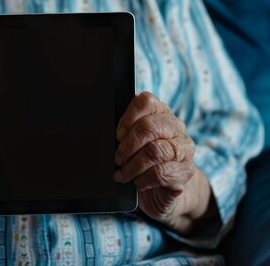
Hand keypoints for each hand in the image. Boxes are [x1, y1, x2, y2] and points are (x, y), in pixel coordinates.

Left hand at [113, 92, 211, 232]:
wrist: (164, 191)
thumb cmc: (142, 162)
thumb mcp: (131, 144)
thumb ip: (124, 133)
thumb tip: (107, 136)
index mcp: (160, 113)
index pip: (146, 102)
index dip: (127, 119)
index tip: (117, 136)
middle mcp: (175, 127)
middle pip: (149, 127)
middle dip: (127, 146)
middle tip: (117, 159)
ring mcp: (184, 149)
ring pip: (154, 151)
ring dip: (133, 166)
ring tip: (123, 174)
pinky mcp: (186, 171)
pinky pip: (161, 172)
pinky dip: (143, 179)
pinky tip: (138, 183)